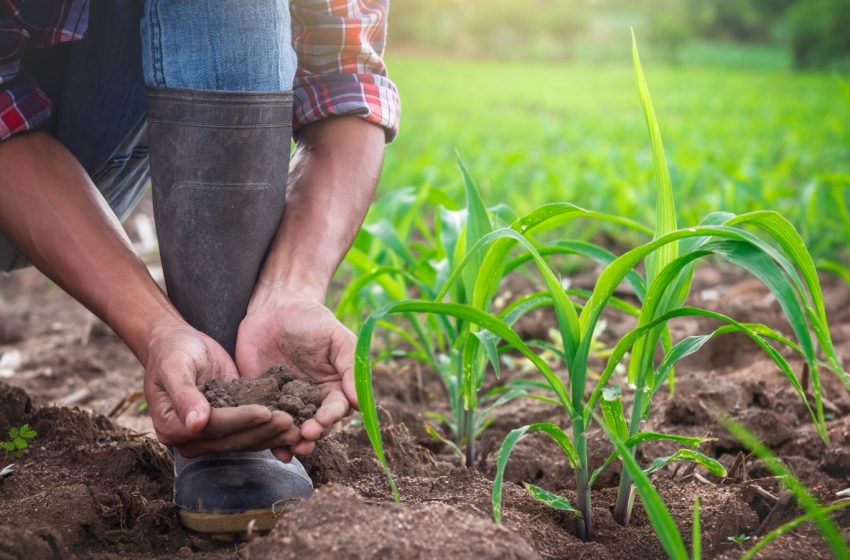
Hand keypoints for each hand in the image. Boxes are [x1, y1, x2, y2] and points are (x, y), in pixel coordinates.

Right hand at [143, 321, 294, 456]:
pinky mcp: (227, 428)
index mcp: (171, 427)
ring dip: (271, 435)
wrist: (176, 345)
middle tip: (289, 420)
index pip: (213, 427)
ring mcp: (209, 437)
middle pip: (232, 439)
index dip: (240, 420)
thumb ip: (184, 394)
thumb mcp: (175, 367)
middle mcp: (190, 439)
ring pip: (244, 441)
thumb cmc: (172, 352)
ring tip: (295, 426)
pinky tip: (291, 426)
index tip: (265, 412)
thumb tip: (196, 424)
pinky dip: (270, 431)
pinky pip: (250, 434)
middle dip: (262, 430)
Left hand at [236, 290, 357, 459]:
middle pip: (316, 425)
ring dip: (292, 442)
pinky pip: (266, 423)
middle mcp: (312, 400)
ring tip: (290, 448)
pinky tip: (271, 449)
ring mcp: (287, 403)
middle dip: (312, 434)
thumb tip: (358, 401)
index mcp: (334, 386)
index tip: (322, 421)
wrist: (274, 308)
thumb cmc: (311, 319)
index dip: (330, 417)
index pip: (336, 408)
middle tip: (304, 437)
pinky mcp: (262, 402)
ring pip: (293, 429)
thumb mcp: (336, 337)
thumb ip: (350, 365)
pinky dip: (268, 438)